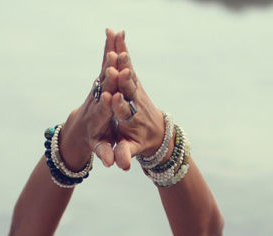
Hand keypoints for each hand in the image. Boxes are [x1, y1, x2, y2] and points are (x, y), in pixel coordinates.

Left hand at [59, 29, 121, 168]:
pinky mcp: (100, 79)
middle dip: (108, 75)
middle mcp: (96, 100)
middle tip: (112, 61)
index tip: (109, 96)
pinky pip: (105, 62)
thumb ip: (104, 153)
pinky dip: (110, 48)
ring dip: (108, 54)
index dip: (105, 104)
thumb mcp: (99, 149)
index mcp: (97, 118)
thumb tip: (109, 163)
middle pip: (102, 87)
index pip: (101, 111)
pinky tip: (114, 32)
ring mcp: (97, 88)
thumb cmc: (94, 141)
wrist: (78, 129)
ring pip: (103, 69)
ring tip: (113, 38)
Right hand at [102, 32, 166, 170]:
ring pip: (129, 71)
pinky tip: (117, 33)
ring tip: (117, 42)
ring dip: (124, 57)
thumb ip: (126, 154)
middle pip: (129, 89)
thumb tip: (122, 165)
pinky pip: (128, 63)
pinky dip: (122, 49)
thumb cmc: (141, 143)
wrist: (159, 133)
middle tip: (117, 65)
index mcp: (132, 119)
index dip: (119, 106)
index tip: (113, 99)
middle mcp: (135, 102)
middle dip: (123, 78)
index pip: (125, 112)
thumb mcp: (133, 150)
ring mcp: (136, 90)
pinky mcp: (135, 81)